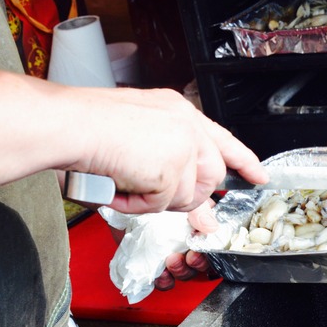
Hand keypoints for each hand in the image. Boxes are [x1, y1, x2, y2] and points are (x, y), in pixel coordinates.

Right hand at [68, 87, 267, 214]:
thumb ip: (172, 172)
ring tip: (126, 180)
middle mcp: (185, 124)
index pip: (223, 139)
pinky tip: (119, 184)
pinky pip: (160, 205)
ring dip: (155, 200)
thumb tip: (202, 215)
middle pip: (210, 177)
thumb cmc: (86, 128)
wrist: (68, 124)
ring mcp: (182, 145)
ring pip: (187, 196)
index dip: (243, 161)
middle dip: (184, 196)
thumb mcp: (139, 144)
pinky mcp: (171, 166)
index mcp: (178, 112)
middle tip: (150, 192)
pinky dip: (135, 204)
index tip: (258, 176)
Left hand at [154, 199, 217, 290]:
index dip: (212, 251)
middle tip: (189, 257)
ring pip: (185, 272)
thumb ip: (199, 210)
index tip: (203, 248)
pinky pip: (164, 279)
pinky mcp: (154, 263)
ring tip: (171, 262)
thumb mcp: (181, 197)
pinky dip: (164, 280)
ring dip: (181, 271)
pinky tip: (160, 274)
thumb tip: (212, 226)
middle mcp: (186, 241)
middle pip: (202, 262)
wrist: (127, 201)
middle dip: (197, 263)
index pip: (214, 243)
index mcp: (198, 225)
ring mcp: (171, 252)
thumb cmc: (155, 196)